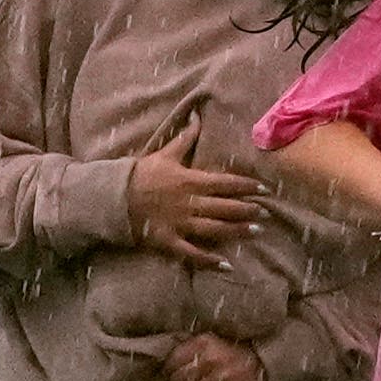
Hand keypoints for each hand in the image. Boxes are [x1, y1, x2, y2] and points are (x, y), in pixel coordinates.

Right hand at [120, 150, 270, 258]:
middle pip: (225, 207)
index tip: (264, 189)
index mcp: (190, 180)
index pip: (225, 182)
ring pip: (215, 229)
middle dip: (247, 209)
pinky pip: (192, 253)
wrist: (115, 197)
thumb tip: (197, 115)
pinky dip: (209, 260)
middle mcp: (190, 202)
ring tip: (255, 231)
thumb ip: (185, 137)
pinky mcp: (169, 241)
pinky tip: (226, 264)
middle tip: (265, 212)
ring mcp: (180, 223)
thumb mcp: (165, 153)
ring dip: (237, 230)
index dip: (246, 186)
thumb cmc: (142, 174)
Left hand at [162, 330, 262, 380]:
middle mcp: (211, 358)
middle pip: (177, 379)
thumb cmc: (234, 355)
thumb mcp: (213, 343)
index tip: (171, 376)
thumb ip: (190, 347)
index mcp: (204, 341)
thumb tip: (163, 360)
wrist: (267, 367)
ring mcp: (221, 377)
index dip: (168, 372)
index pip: (172, 360)